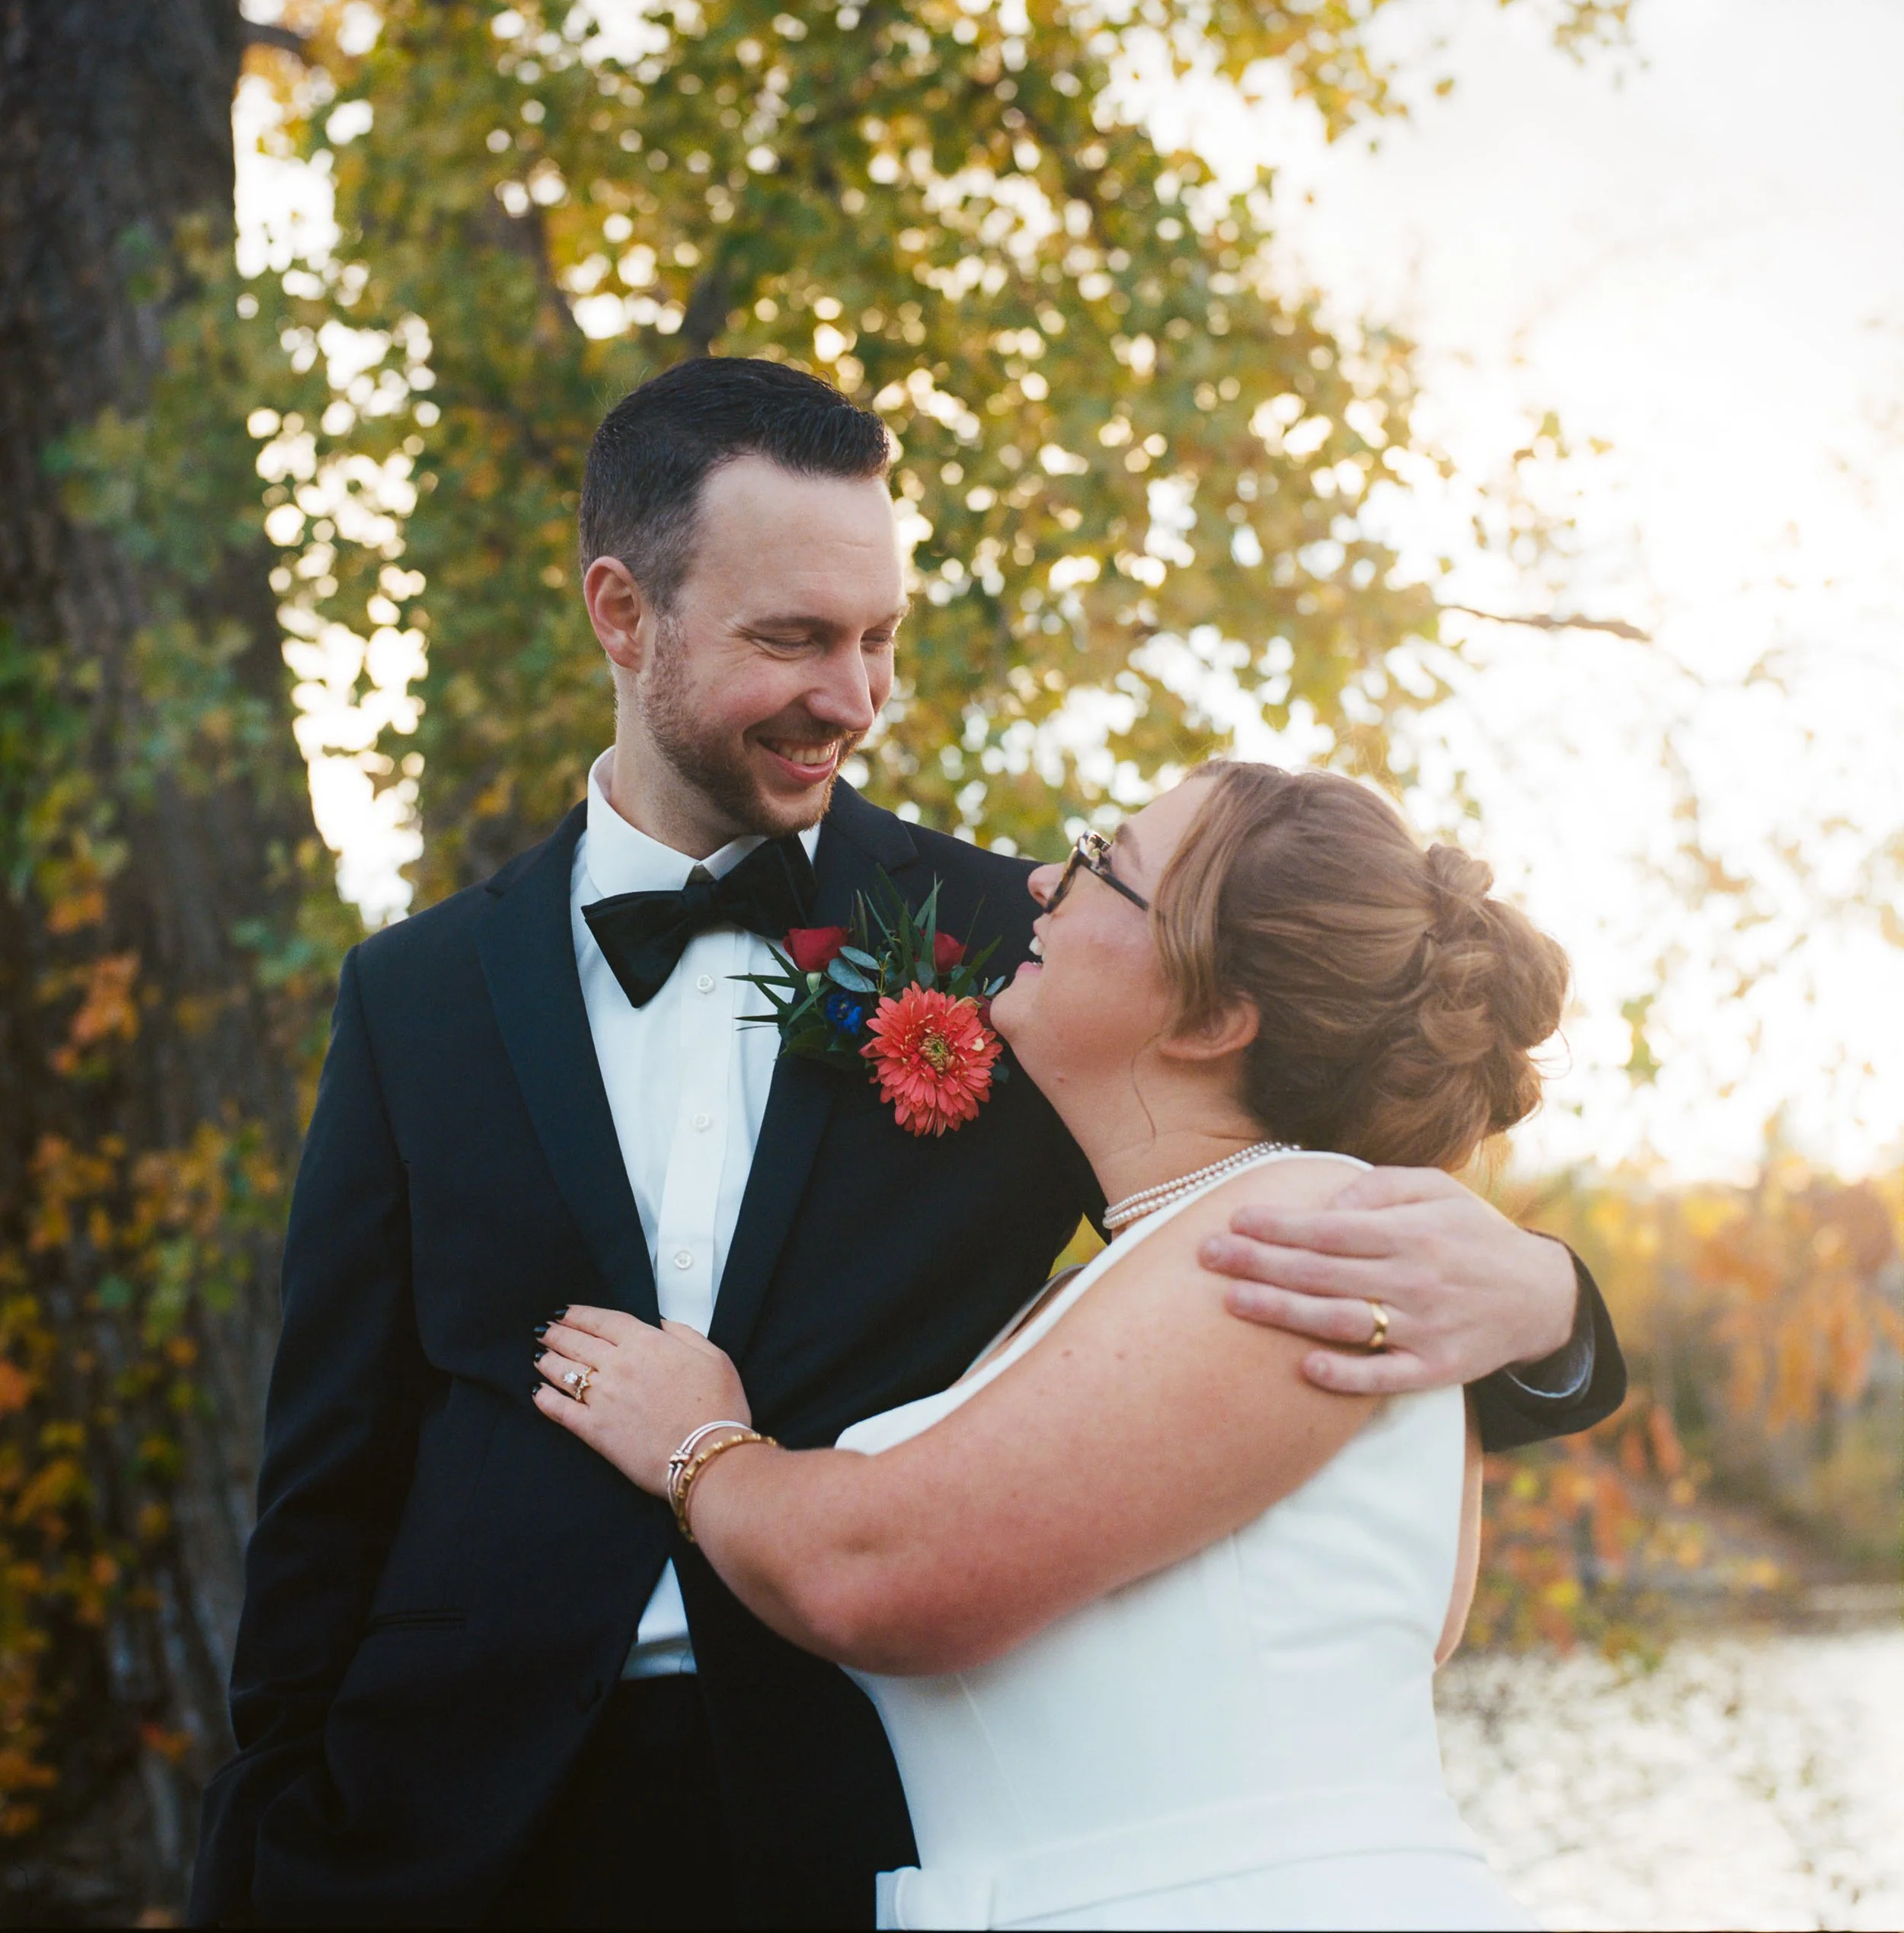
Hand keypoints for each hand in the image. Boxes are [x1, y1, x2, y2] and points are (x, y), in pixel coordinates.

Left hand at [532, 1306, 749, 1492]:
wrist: (707, 1456)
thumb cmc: (717, 1409)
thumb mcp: (713, 1357)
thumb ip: (685, 1333)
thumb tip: (664, 1324)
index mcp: (646, 1344)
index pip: (603, 1321)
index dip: (579, 1314)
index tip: (565, 1312)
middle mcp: (618, 1366)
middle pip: (577, 1342)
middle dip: (557, 1333)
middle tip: (544, 1330)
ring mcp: (603, 1398)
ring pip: (564, 1372)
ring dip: (548, 1360)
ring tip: (539, 1355)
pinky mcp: (595, 1431)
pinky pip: (560, 1410)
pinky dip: (545, 1399)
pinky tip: (538, 1392)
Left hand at [1198, 1167, 1577, 1395]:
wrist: (1540, 1296)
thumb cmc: (1472, 1233)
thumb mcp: (1438, 1190)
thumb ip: (1381, 1187)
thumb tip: (1328, 1205)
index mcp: (1413, 1232)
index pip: (1331, 1229)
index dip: (1279, 1225)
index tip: (1234, 1220)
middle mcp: (1416, 1279)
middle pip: (1324, 1272)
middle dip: (1260, 1263)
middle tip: (1206, 1256)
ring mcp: (1426, 1328)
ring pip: (1344, 1321)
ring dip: (1285, 1313)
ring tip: (1233, 1302)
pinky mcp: (1437, 1370)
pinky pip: (1386, 1377)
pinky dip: (1347, 1375)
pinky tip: (1306, 1368)